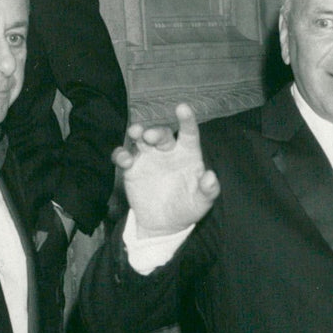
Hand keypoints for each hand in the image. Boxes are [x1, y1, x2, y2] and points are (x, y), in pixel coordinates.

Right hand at [113, 103, 219, 237]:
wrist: (163, 224)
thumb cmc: (187, 208)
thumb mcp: (201, 202)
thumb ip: (208, 190)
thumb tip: (210, 177)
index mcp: (187, 154)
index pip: (188, 133)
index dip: (186, 120)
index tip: (182, 108)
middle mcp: (167, 151)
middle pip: (161, 135)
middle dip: (155, 132)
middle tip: (149, 136)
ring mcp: (148, 157)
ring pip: (141, 139)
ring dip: (137, 133)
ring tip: (135, 134)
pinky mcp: (132, 168)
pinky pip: (124, 156)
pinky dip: (121, 155)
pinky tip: (124, 160)